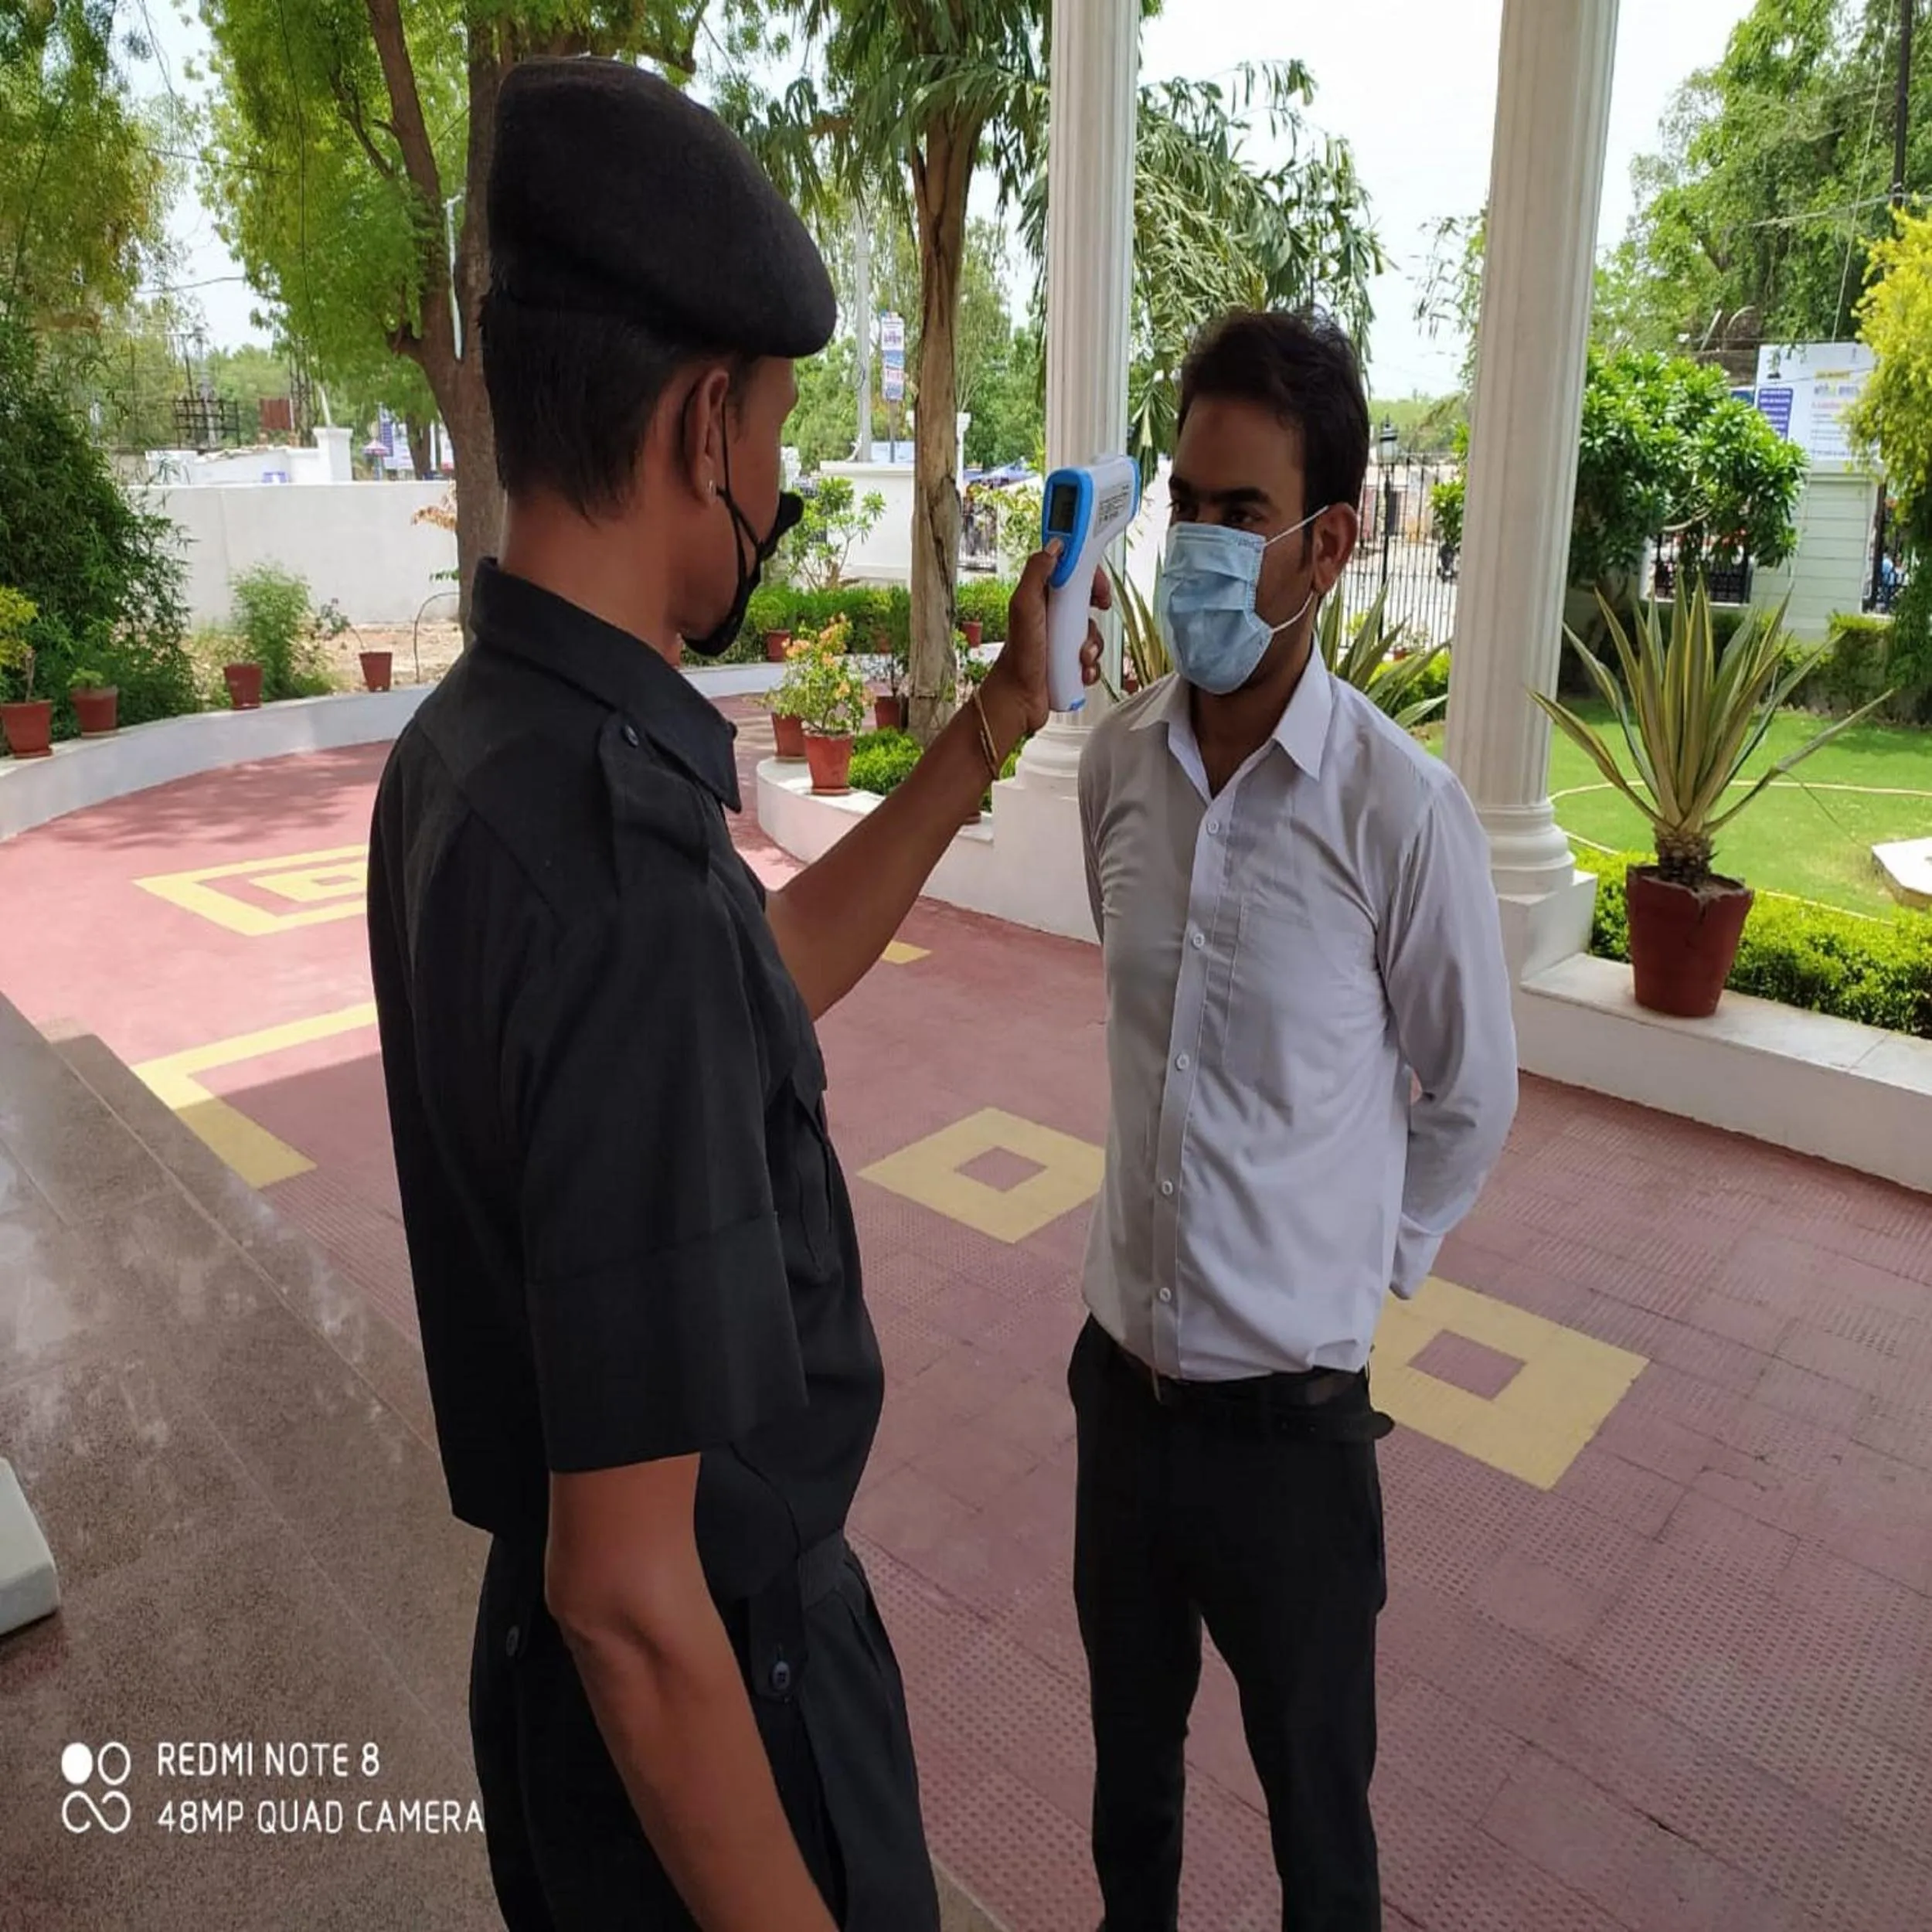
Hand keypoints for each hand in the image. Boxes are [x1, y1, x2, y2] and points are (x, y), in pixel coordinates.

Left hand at [985, 543, 1110, 738]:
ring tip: (1080, 657)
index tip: (1098, 585)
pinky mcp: (1068, 661)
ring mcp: (1061, 640)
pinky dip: (1091, 666)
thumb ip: (1037, 572)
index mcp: (1042, 597)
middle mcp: (1052, 616)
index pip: (1072, 573)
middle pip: (1087, 602)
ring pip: (1093, 632)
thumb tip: (1055, 545)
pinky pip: (1093, 658)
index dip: (1089, 575)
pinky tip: (1080, 672)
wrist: (1018, 700)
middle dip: (1095, 613)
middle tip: (1097, 617)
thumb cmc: (1018, 656)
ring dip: (1093, 645)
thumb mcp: (1025, 606)